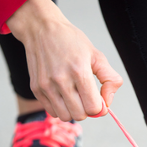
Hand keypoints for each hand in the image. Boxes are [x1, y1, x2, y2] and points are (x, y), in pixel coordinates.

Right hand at [6, 0, 122, 120]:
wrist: (41, 29)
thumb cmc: (71, 41)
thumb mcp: (97, 55)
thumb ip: (110, 80)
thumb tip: (107, 103)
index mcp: (79, 71)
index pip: (94, 107)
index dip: (99, 106)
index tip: (97, 97)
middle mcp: (61, 80)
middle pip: (80, 115)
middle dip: (87, 109)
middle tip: (86, 96)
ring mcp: (46, 86)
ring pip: (65, 117)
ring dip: (73, 110)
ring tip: (74, 96)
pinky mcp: (36, 89)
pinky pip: (52, 112)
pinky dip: (60, 108)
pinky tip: (62, 95)